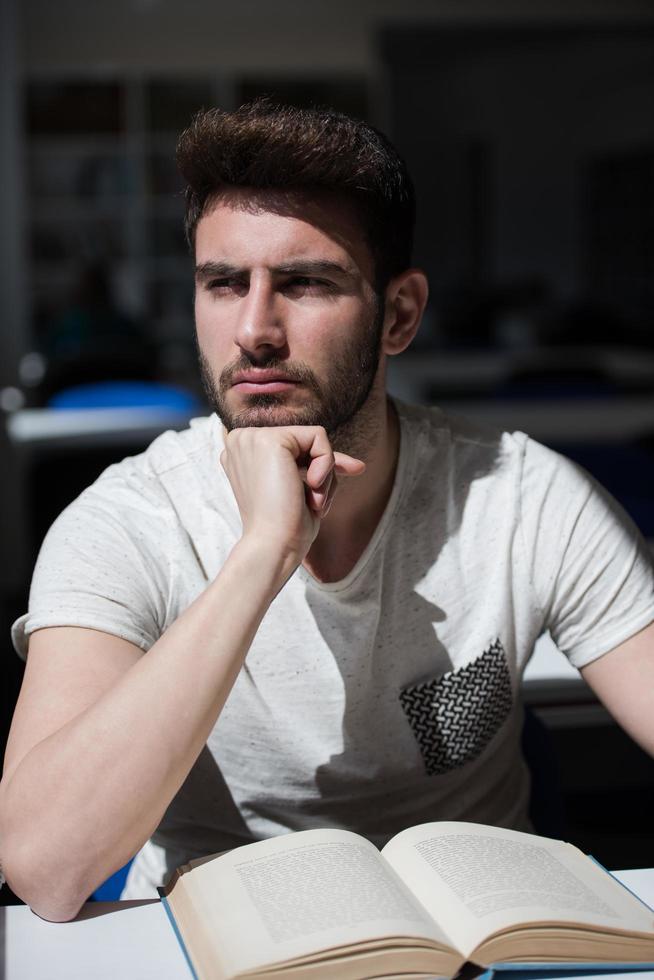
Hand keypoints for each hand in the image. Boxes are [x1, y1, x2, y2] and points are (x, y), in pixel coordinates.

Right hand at [220, 426, 364, 564]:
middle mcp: (241, 440)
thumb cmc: (286, 527)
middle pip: (304, 441)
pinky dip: (326, 464)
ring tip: (310, 502)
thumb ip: (319, 468)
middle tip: (315, 504)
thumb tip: (358, 466)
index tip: (323, 488)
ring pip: (313, 439)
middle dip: (323, 472)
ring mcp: (251, 438)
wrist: (273, 545)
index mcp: (242, 453)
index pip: (292, 446)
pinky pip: (318, 436)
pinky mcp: (269, 439)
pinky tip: (312, 488)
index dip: (316, 465)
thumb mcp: (302, 491)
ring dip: (324, 475)